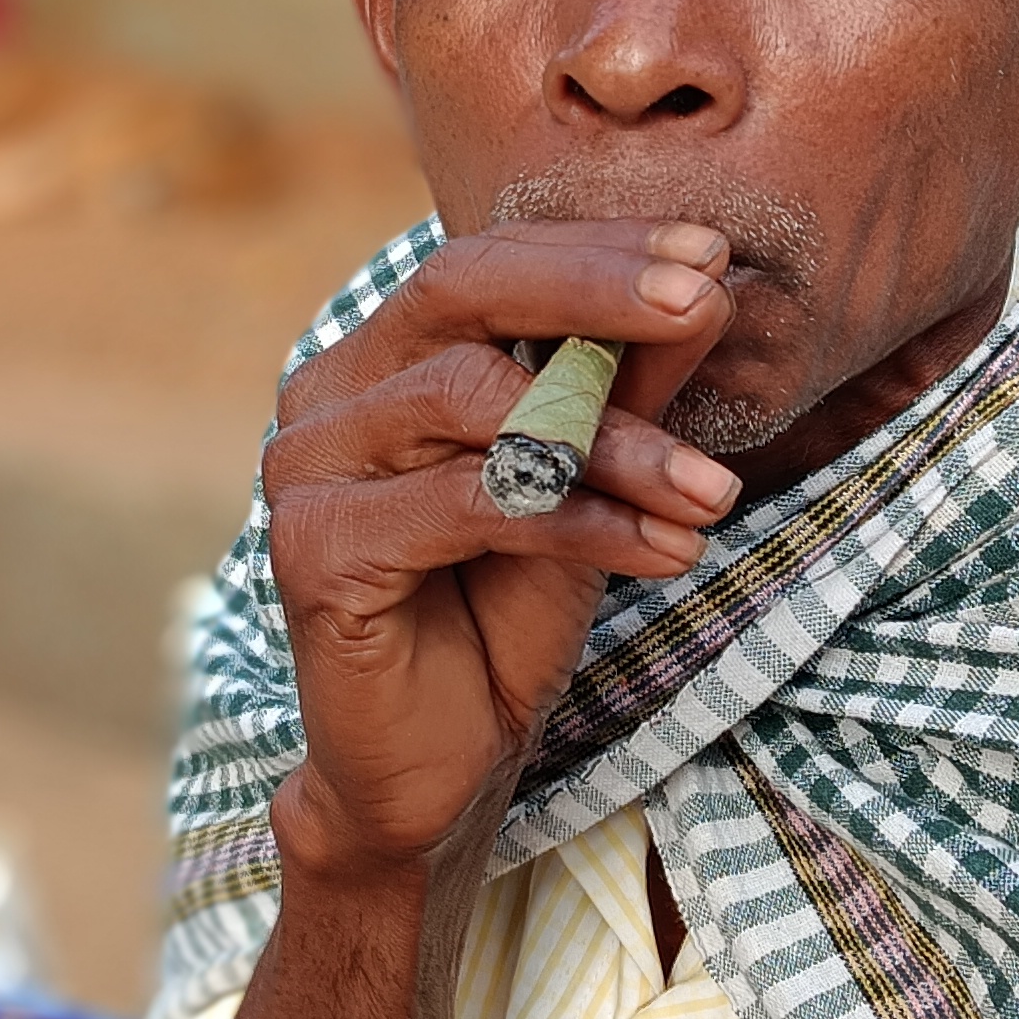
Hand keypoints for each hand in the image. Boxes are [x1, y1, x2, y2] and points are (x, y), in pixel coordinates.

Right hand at [263, 218, 742, 885]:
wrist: (438, 767)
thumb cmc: (503, 614)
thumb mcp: (585, 487)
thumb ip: (624, 391)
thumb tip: (709, 290)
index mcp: (381, 356)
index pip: (486, 260)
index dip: (597, 250)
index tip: (711, 255)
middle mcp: (325, 391)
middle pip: (460, 290)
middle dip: (596, 291)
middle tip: (706, 303)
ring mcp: (306, 466)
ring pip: (478, 404)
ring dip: (616, 442)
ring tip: (713, 493)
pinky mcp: (315, 549)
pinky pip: (468, 504)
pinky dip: (580, 521)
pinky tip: (666, 550)